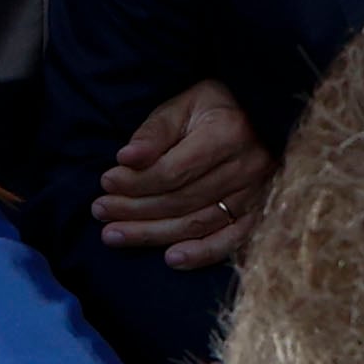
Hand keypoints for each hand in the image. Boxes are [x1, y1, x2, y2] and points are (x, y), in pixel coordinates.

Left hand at [93, 78, 273, 269]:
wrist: (262, 114)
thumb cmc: (215, 106)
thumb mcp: (183, 104)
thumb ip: (155, 131)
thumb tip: (126, 159)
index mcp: (226, 134)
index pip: (173, 171)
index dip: (137, 182)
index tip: (106, 182)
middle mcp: (245, 167)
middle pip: (181, 201)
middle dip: (135, 210)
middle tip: (100, 211)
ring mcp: (255, 194)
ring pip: (198, 223)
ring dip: (153, 234)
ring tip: (115, 235)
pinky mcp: (259, 212)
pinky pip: (230, 241)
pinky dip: (202, 254)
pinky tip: (171, 259)